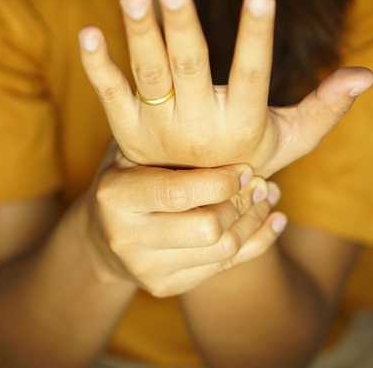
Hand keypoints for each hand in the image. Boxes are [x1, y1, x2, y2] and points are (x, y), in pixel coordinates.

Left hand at [78, 0, 372, 176]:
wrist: (188, 209)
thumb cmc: (245, 160)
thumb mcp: (288, 140)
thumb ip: (325, 107)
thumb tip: (366, 75)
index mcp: (240, 126)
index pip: (252, 78)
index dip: (255, 39)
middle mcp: (198, 128)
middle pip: (190, 70)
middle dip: (182, 27)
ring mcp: (159, 129)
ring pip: (149, 75)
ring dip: (139, 35)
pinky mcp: (128, 128)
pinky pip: (109, 93)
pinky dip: (96, 65)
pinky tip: (88, 32)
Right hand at [83, 149, 284, 297]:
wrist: (102, 233)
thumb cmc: (130, 173)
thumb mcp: (133, 147)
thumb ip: (165, 131)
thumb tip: (207, 85)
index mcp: (114, 195)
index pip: (177, 193)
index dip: (221, 182)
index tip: (247, 167)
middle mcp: (124, 237)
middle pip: (207, 229)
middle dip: (242, 204)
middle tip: (261, 182)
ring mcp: (143, 268)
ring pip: (222, 250)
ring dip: (255, 220)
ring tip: (269, 195)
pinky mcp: (164, 287)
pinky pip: (225, 267)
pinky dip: (256, 241)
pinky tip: (270, 219)